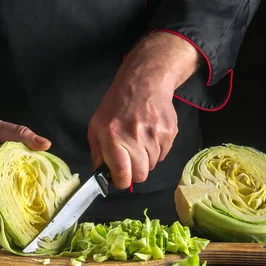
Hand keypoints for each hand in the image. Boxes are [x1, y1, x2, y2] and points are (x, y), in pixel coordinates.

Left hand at [88, 31, 201, 188]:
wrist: (143, 83)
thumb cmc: (115, 106)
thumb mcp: (96, 127)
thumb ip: (97, 154)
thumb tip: (101, 176)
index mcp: (112, 136)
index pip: (122, 174)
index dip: (120, 182)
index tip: (119, 179)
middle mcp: (134, 136)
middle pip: (141, 175)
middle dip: (134, 173)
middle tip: (129, 161)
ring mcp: (155, 134)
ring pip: (152, 165)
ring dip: (145, 159)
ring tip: (138, 141)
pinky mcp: (169, 132)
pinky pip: (163, 154)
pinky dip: (156, 150)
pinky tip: (149, 135)